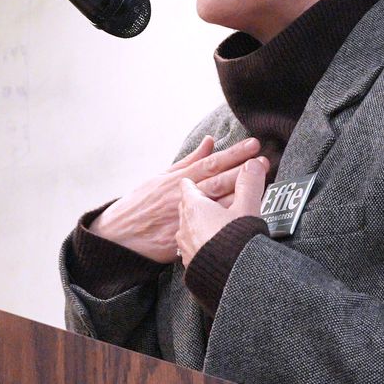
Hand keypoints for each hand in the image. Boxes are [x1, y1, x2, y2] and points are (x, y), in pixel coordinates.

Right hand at [89, 136, 266, 262]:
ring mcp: (185, 220)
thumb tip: (210, 142)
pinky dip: (229, 223)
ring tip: (263, 183)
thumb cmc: (139, 203)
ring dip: (242, 194)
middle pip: (219, 182)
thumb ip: (188, 161)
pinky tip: (247, 217)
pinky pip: (212, 230)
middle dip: (244, 171)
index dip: (234, 154)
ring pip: (219, 206)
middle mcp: (184, 198)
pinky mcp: (185, 241)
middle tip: (266, 161)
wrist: (117, 237)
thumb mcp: (160, 177)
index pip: (212, 163)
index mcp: (178, 181)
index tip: (253, 145)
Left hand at [176, 158, 266, 267]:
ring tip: (215, 224)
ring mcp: (186, 246)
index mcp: (195, 207)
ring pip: (189, 227)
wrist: (230, 280)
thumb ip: (250, 183)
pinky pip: (193, 247)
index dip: (196, 181)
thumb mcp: (247, 207)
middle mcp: (185, 225)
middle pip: (186, 206)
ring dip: (199, 224)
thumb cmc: (236, 241)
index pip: (187, 186)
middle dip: (199, 202)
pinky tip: (213, 246)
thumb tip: (254, 163)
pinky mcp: (191, 264)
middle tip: (212, 200)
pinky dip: (201, 242)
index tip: (202, 179)